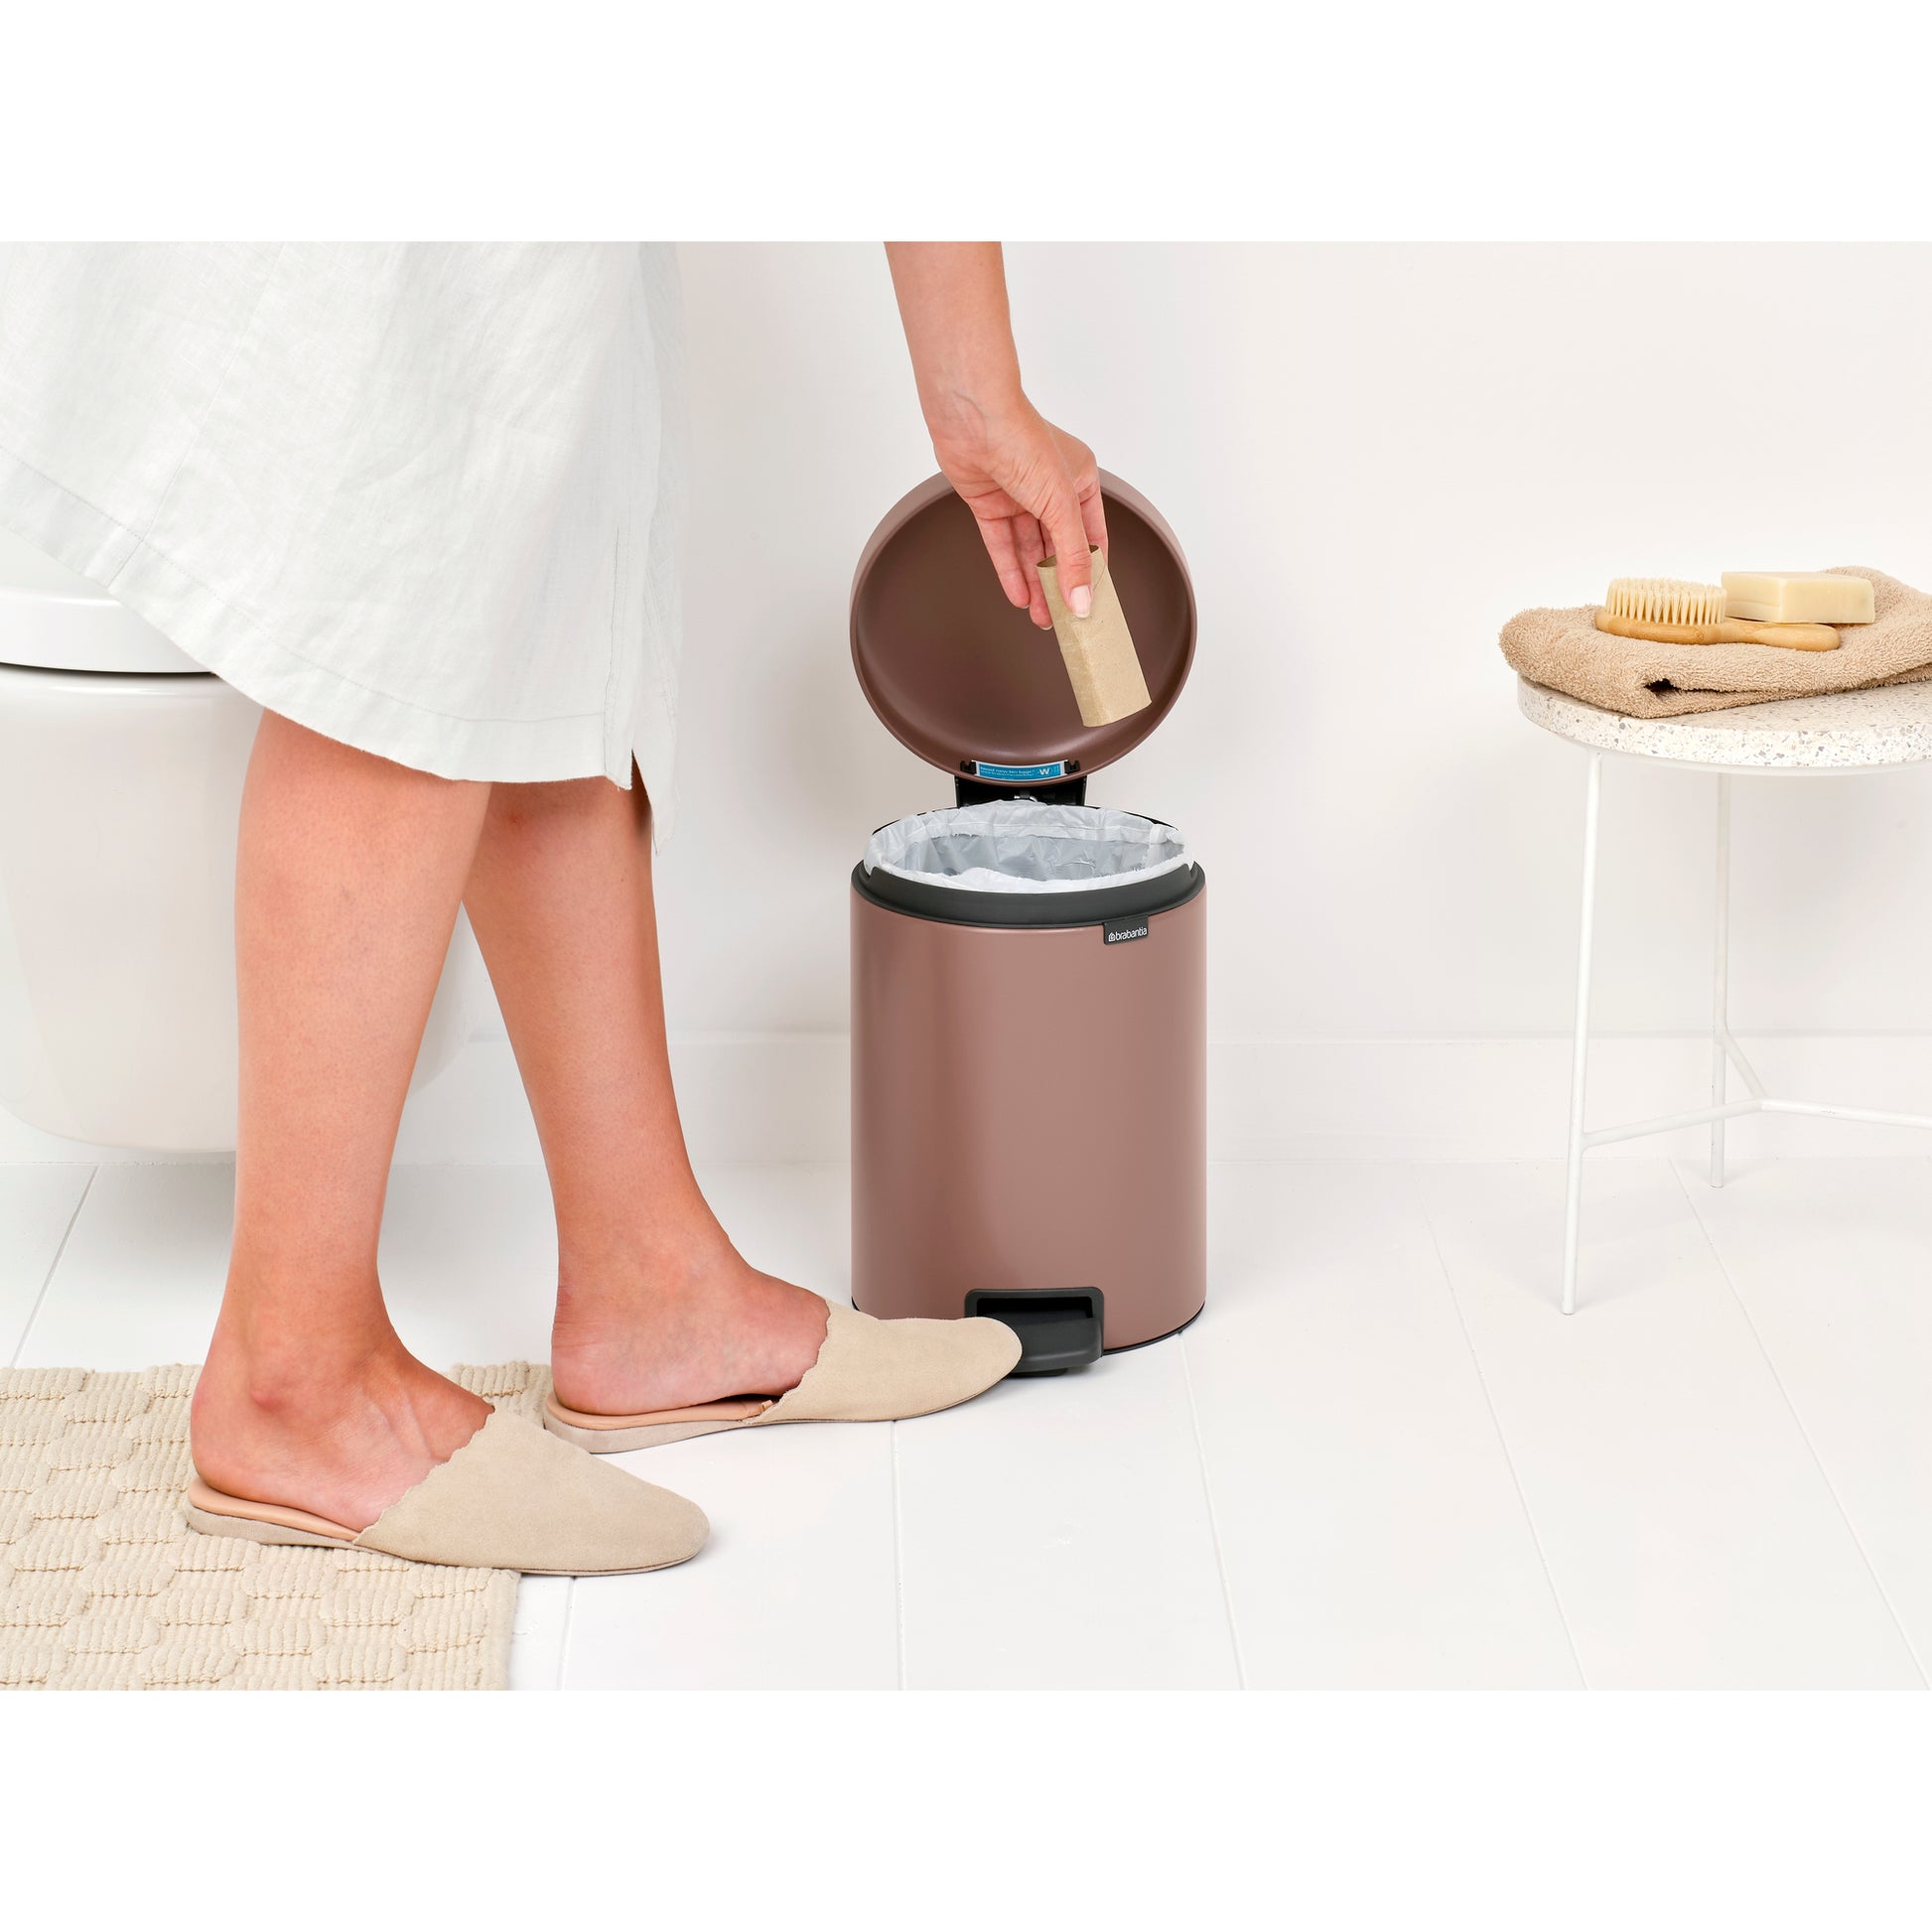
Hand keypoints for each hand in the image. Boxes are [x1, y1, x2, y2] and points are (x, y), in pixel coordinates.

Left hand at [926, 398, 1107, 629]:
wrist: (972, 418)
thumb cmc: (1023, 440)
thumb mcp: (1061, 504)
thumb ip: (1072, 557)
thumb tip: (1082, 599)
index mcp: (1081, 480)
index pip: (1093, 537)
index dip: (1092, 572)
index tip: (1092, 603)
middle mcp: (1050, 489)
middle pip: (1059, 548)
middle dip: (1060, 584)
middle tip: (1063, 619)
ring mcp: (1019, 496)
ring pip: (1030, 550)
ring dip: (1036, 584)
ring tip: (1043, 618)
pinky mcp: (989, 504)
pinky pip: (1002, 545)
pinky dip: (1011, 571)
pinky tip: (1020, 596)